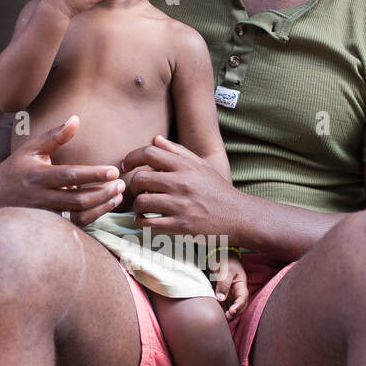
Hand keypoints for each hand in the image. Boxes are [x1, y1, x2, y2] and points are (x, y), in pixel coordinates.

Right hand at [0, 115, 123, 224]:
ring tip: (118, 195)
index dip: (93, 175)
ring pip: (78, 215)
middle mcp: (41, 197)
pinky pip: (75, 224)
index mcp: (38, 175)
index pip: (69, 176)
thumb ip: (55, 135)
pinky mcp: (50, 224)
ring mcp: (45, 214)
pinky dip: (94, 216)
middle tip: (121, 184)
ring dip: (101, 206)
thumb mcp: (32, 148)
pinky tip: (107, 205)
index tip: (113, 171)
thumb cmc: (19, 166)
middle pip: (77, 199)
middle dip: (102, 192)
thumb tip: (76, 119)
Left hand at [121, 136, 243, 241]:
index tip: (126, 166)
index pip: (149, 153)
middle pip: (140, 178)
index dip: (131, 158)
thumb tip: (155, 139)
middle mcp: (181, 184)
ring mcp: (180, 206)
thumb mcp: (201, 166)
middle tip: (136, 190)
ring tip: (142, 207)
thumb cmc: (218, 190)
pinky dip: (141, 222)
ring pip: (142, 202)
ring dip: (136, 206)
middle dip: (132, 185)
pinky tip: (145, 220)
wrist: (238, 215)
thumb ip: (178, 152)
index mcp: (185, 167)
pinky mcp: (180, 226)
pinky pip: (149, 223)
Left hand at [211, 256, 248, 316]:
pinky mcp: (223, 296)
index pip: (243, 298)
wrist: (218, 255)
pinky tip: (215, 313)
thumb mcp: (225, 271)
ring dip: (227, 314)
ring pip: (231, 307)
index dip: (238, 306)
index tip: (231, 312)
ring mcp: (230, 294)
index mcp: (241, 285)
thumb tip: (221, 299)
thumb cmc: (224, 260)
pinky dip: (221, 310)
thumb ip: (223, 284)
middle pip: (239, 306)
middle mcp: (237, 291)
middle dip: (234, 313)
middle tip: (225, 318)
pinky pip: (223, 305)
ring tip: (220, 318)